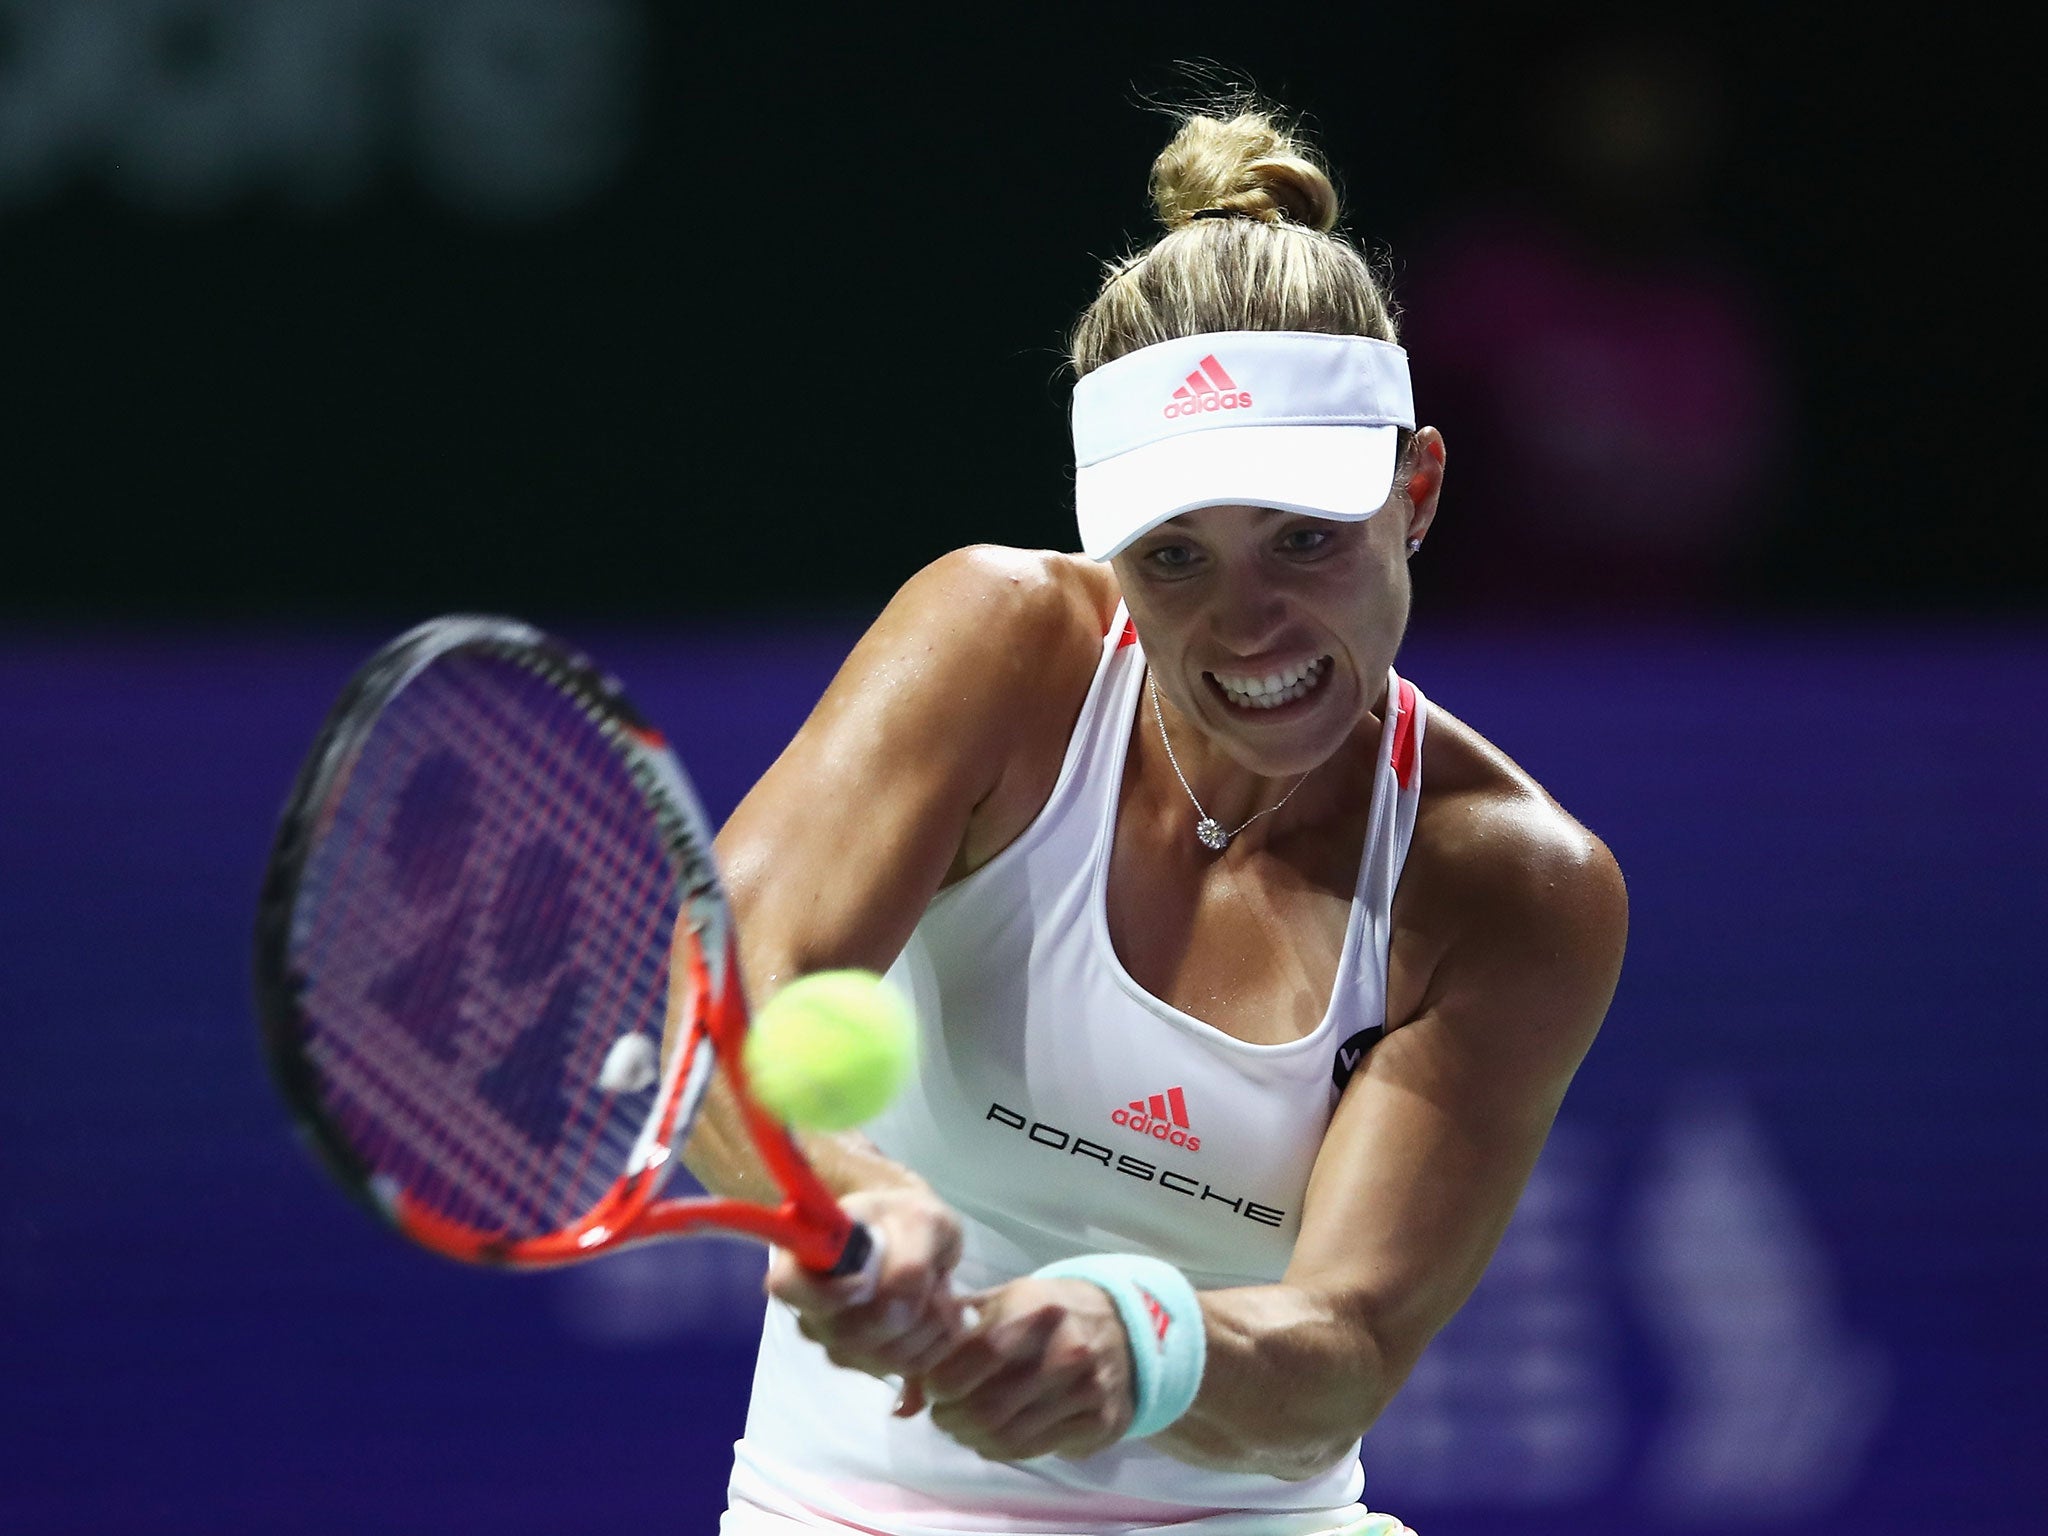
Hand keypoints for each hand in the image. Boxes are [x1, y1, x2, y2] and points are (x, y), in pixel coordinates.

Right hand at [764, 1182, 970, 1390]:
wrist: (921, 1237)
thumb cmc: (908, 1219)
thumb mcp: (920, 1221)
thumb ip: (908, 1259)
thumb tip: (897, 1305)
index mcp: (808, 1258)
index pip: (787, 1286)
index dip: (826, 1294)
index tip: (865, 1282)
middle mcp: (813, 1308)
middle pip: (847, 1336)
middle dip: (905, 1310)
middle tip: (935, 1277)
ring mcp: (838, 1342)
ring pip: (881, 1357)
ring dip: (928, 1325)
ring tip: (943, 1289)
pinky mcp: (869, 1364)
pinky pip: (906, 1368)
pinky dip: (938, 1342)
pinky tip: (946, 1313)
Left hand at [918, 1275, 1134, 1461]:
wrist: (1124, 1328)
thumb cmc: (1048, 1312)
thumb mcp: (1004, 1301)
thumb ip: (952, 1334)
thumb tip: (905, 1394)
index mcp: (1036, 1308)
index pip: (975, 1356)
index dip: (941, 1380)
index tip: (934, 1386)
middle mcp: (1066, 1349)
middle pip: (986, 1406)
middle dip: (951, 1417)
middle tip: (944, 1413)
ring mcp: (1086, 1389)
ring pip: (1006, 1436)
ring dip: (971, 1437)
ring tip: (965, 1424)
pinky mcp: (1099, 1421)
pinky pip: (1032, 1450)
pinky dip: (1001, 1448)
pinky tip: (996, 1433)